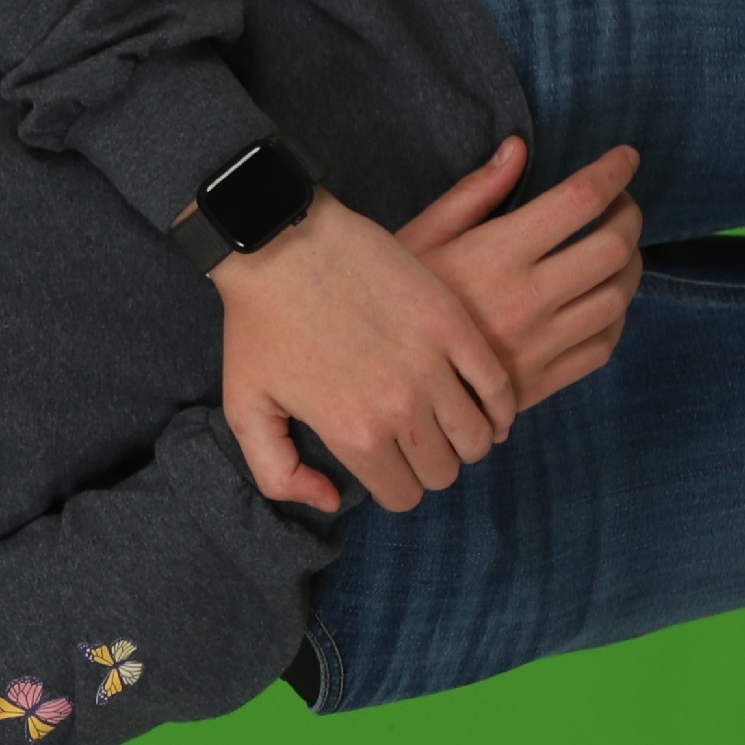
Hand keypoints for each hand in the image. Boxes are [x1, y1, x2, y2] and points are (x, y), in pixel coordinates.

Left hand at [208, 186, 519, 518]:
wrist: (280, 242)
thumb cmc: (258, 323)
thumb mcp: (246, 408)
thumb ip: (278, 473)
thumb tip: (331, 501)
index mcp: (353, 433)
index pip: (403, 495)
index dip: (396, 486)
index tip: (388, 465)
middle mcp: (400, 407)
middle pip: (444, 472)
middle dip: (430, 466)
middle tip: (415, 443)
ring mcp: (432, 363)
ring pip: (478, 437)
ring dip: (466, 440)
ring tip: (448, 425)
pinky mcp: (453, 324)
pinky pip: (498, 385)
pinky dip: (498, 406)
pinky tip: (485, 406)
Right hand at [397, 137, 645, 415]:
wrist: (380, 383)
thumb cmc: (393, 300)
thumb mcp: (420, 237)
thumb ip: (474, 193)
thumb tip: (517, 148)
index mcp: (497, 253)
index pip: (581, 200)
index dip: (614, 171)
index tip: (625, 159)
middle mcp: (527, 298)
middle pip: (614, 248)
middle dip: (629, 217)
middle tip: (621, 206)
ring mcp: (539, 345)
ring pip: (617, 299)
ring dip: (629, 268)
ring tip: (616, 253)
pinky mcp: (541, 382)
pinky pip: (602, 347)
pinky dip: (615, 318)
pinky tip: (600, 303)